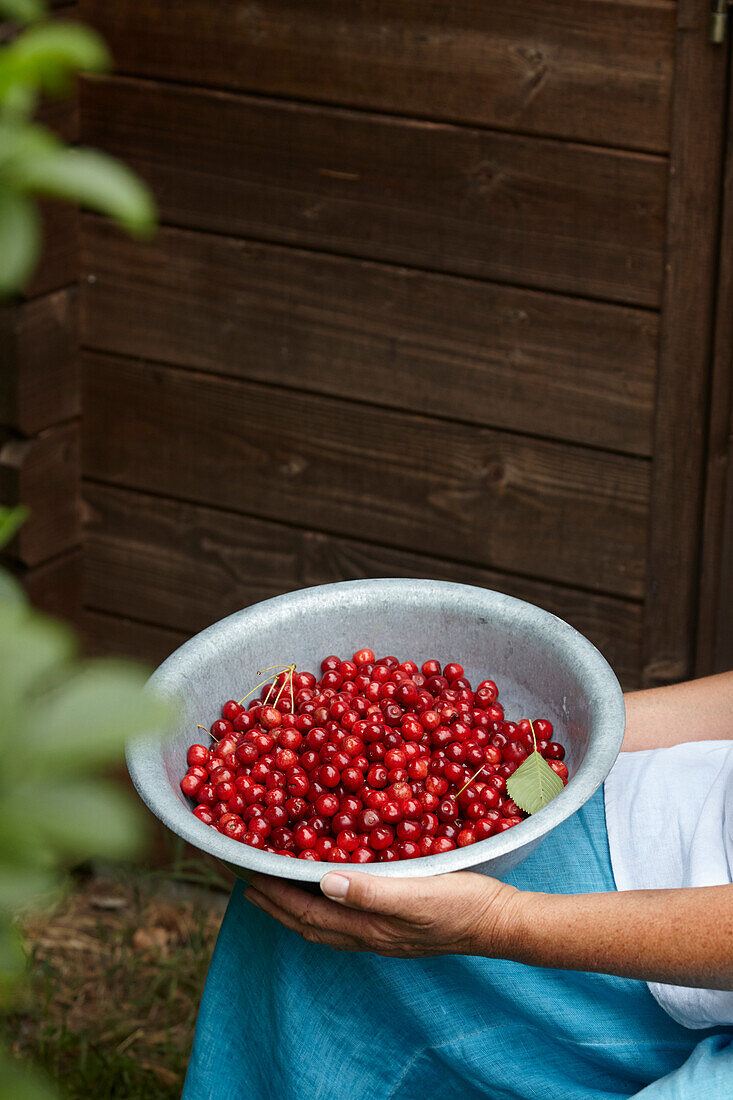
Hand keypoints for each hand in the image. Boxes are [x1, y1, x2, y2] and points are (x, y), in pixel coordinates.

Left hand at [245, 870, 523, 957]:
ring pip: (325, 924)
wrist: (500, 921)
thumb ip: (370, 891)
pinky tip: (330, 892)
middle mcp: (369, 935)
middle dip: (274, 904)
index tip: (246, 875)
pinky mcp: (397, 924)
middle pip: (308, 923)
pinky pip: (345, 919)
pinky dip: (324, 907)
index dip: (273, 895)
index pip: (306, 913)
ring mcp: (383, 933)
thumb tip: (322, 883)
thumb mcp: (416, 892)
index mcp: (368, 927)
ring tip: (275, 890)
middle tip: (246, 883)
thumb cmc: (460, 904)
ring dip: (295, 908)